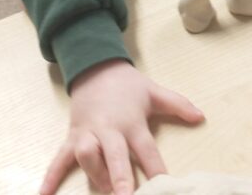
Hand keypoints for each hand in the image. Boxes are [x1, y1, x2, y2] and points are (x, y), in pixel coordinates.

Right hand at [40, 60, 204, 194]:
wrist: (97, 68)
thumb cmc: (129, 86)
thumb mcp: (155, 92)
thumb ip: (178, 105)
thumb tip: (201, 117)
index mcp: (132, 122)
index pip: (146, 148)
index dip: (155, 167)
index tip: (164, 183)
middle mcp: (109, 129)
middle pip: (115, 155)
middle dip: (118, 177)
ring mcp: (88, 134)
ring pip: (87, 156)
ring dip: (94, 175)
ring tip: (103, 193)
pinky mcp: (72, 137)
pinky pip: (59, 159)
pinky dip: (50, 177)